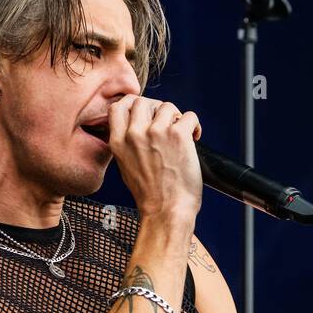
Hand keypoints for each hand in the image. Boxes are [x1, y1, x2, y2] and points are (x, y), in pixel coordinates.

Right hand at [106, 95, 201, 221]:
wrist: (166, 211)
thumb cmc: (149, 195)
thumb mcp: (125, 166)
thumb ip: (126, 143)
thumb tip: (137, 125)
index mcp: (118, 142)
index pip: (119, 106)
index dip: (133, 103)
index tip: (145, 111)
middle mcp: (135, 134)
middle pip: (144, 101)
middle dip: (157, 109)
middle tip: (166, 123)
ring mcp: (156, 132)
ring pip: (168, 106)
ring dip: (177, 117)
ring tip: (181, 134)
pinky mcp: (178, 135)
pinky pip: (189, 116)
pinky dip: (194, 125)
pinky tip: (194, 137)